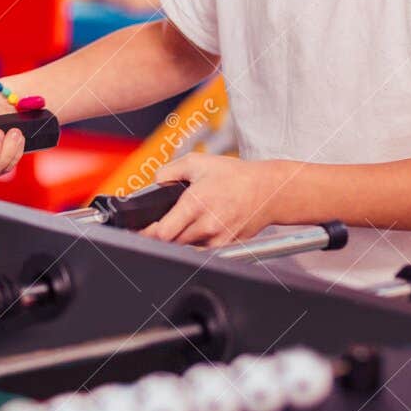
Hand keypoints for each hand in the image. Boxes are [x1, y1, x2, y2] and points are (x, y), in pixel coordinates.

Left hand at [139, 154, 293, 247]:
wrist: (267, 190)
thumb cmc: (235, 176)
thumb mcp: (197, 162)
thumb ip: (168, 172)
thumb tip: (153, 184)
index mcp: (195, 203)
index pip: (162, 233)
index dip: (148, 233)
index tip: (142, 230)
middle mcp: (207, 225)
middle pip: (171, 242)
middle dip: (164, 233)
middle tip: (166, 221)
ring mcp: (217, 239)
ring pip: (186, 246)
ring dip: (180, 237)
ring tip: (189, 219)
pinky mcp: (226, 247)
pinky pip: (202, 249)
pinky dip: (196, 240)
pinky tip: (203, 225)